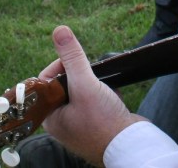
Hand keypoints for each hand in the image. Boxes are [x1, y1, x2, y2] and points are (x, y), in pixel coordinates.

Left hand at [40, 25, 142, 165]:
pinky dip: (106, 94)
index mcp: (51, 116)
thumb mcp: (85, 85)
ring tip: (105, 90)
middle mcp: (62, 120)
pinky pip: (97, 100)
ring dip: (96, 85)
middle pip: (66, 83)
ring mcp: (80, 123)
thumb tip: (60, 30)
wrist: (130, 146)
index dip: (62, 66)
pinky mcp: (97, 123)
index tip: (78, 63)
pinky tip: (113, 96)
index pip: (47, 80)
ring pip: (83, 91)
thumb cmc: (104, 122)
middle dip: (84, 76)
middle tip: (94, 79)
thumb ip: (72, 57)